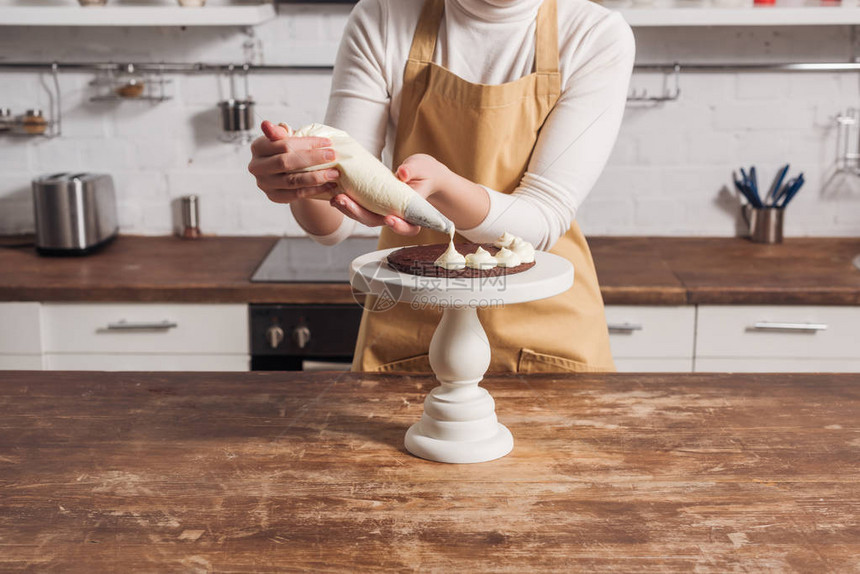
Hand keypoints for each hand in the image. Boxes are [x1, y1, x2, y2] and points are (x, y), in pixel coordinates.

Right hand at [247, 120, 339, 204]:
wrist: (286, 171)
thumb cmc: (288, 150)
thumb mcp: (286, 137)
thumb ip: (280, 132)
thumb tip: (266, 124)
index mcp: (258, 147)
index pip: (283, 144)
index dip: (307, 143)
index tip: (328, 142)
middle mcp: (256, 166)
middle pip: (286, 163)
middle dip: (313, 159)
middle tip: (333, 156)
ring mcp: (264, 183)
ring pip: (292, 181)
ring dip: (317, 177)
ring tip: (335, 173)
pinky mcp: (273, 196)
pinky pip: (296, 194)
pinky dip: (314, 190)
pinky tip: (328, 185)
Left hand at [328, 154, 450, 235]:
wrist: (419, 173)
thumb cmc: (423, 172)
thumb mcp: (420, 167)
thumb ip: (412, 170)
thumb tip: (402, 173)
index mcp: (412, 212)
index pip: (409, 227)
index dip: (399, 226)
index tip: (389, 218)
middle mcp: (395, 215)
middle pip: (377, 222)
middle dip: (359, 213)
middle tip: (343, 200)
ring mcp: (381, 211)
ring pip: (364, 217)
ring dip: (348, 209)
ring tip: (336, 197)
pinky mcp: (372, 205)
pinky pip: (358, 207)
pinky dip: (346, 203)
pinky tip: (334, 194)